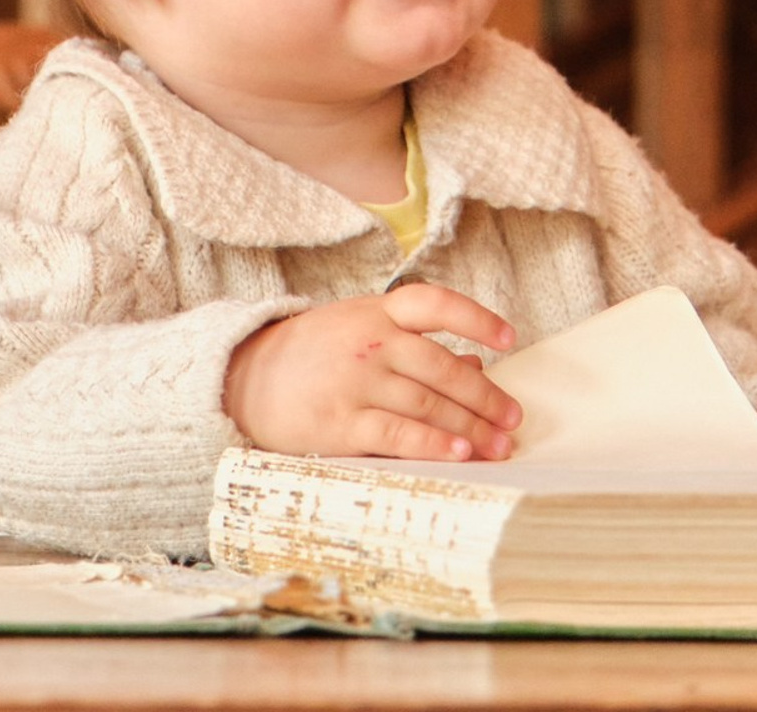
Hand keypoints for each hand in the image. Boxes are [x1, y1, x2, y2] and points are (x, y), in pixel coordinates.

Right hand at [225, 285, 521, 463]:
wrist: (243, 379)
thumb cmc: (310, 355)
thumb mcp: (359, 332)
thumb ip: (413, 345)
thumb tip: (474, 366)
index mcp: (375, 311)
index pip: (435, 303)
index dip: (476, 318)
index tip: (509, 340)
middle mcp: (370, 340)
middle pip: (441, 365)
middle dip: (484, 397)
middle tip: (513, 420)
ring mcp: (355, 380)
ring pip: (427, 402)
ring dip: (470, 427)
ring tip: (498, 447)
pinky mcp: (341, 422)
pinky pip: (397, 433)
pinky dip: (433, 443)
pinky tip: (460, 453)